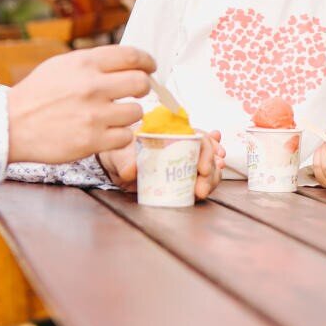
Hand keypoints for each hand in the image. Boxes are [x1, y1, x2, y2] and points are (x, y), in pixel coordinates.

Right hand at [6, 46, 152, 164]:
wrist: (10, 125)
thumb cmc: (36, 95)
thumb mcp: (61, 66)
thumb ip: (93, 63)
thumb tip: (126, 62)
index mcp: (85, 63)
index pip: (132, 56)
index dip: (147, 61)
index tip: (150, 67)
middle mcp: (92, 86)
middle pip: (141, 83)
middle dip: (142, 88)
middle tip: (135, 93)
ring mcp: (94, 115)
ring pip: (136, 112)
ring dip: (128, 115)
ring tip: (112, 116)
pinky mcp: (93, 140)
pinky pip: (126, 137)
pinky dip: (119, 136)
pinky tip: (105, 133)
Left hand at [99, 130, 225, 200]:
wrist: (114, 166)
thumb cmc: (118, 152)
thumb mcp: (119, 155)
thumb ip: (125, 162)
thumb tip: (132, 169)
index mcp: (171, 133)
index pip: (198, 136)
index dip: (206, 150)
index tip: (202, 168)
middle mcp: (181, 144)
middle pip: (207, 153)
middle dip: (210, 170)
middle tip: (202, 188)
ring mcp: (183, 160)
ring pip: (208, 166)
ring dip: (211, 179)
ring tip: (202, 192)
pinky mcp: (182, 176)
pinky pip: (202, 178)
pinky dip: (209, 181)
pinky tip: (207, 187)